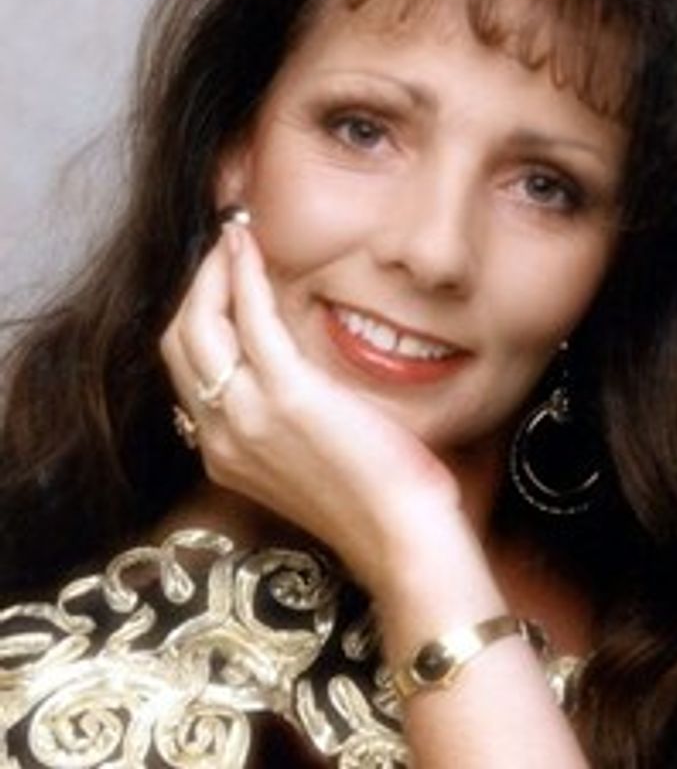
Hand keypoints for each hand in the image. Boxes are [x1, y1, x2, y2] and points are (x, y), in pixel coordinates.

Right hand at [159, 223, 461, 592]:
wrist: (400, 535)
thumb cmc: (372, 497)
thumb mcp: (305, 458)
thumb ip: (281, 417)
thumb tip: (287, 367)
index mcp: (224, 451)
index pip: (189, 369)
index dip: (198, 316)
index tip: (221, 278)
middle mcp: (220, 435)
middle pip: (180, 342)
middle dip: (197, 286)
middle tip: (226, 247)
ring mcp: (246, 415)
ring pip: (200, 324)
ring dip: (215, 272)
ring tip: (237, 237)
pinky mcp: (286, 394)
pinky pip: (250, 318)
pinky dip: (244, 274)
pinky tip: (252, 247)